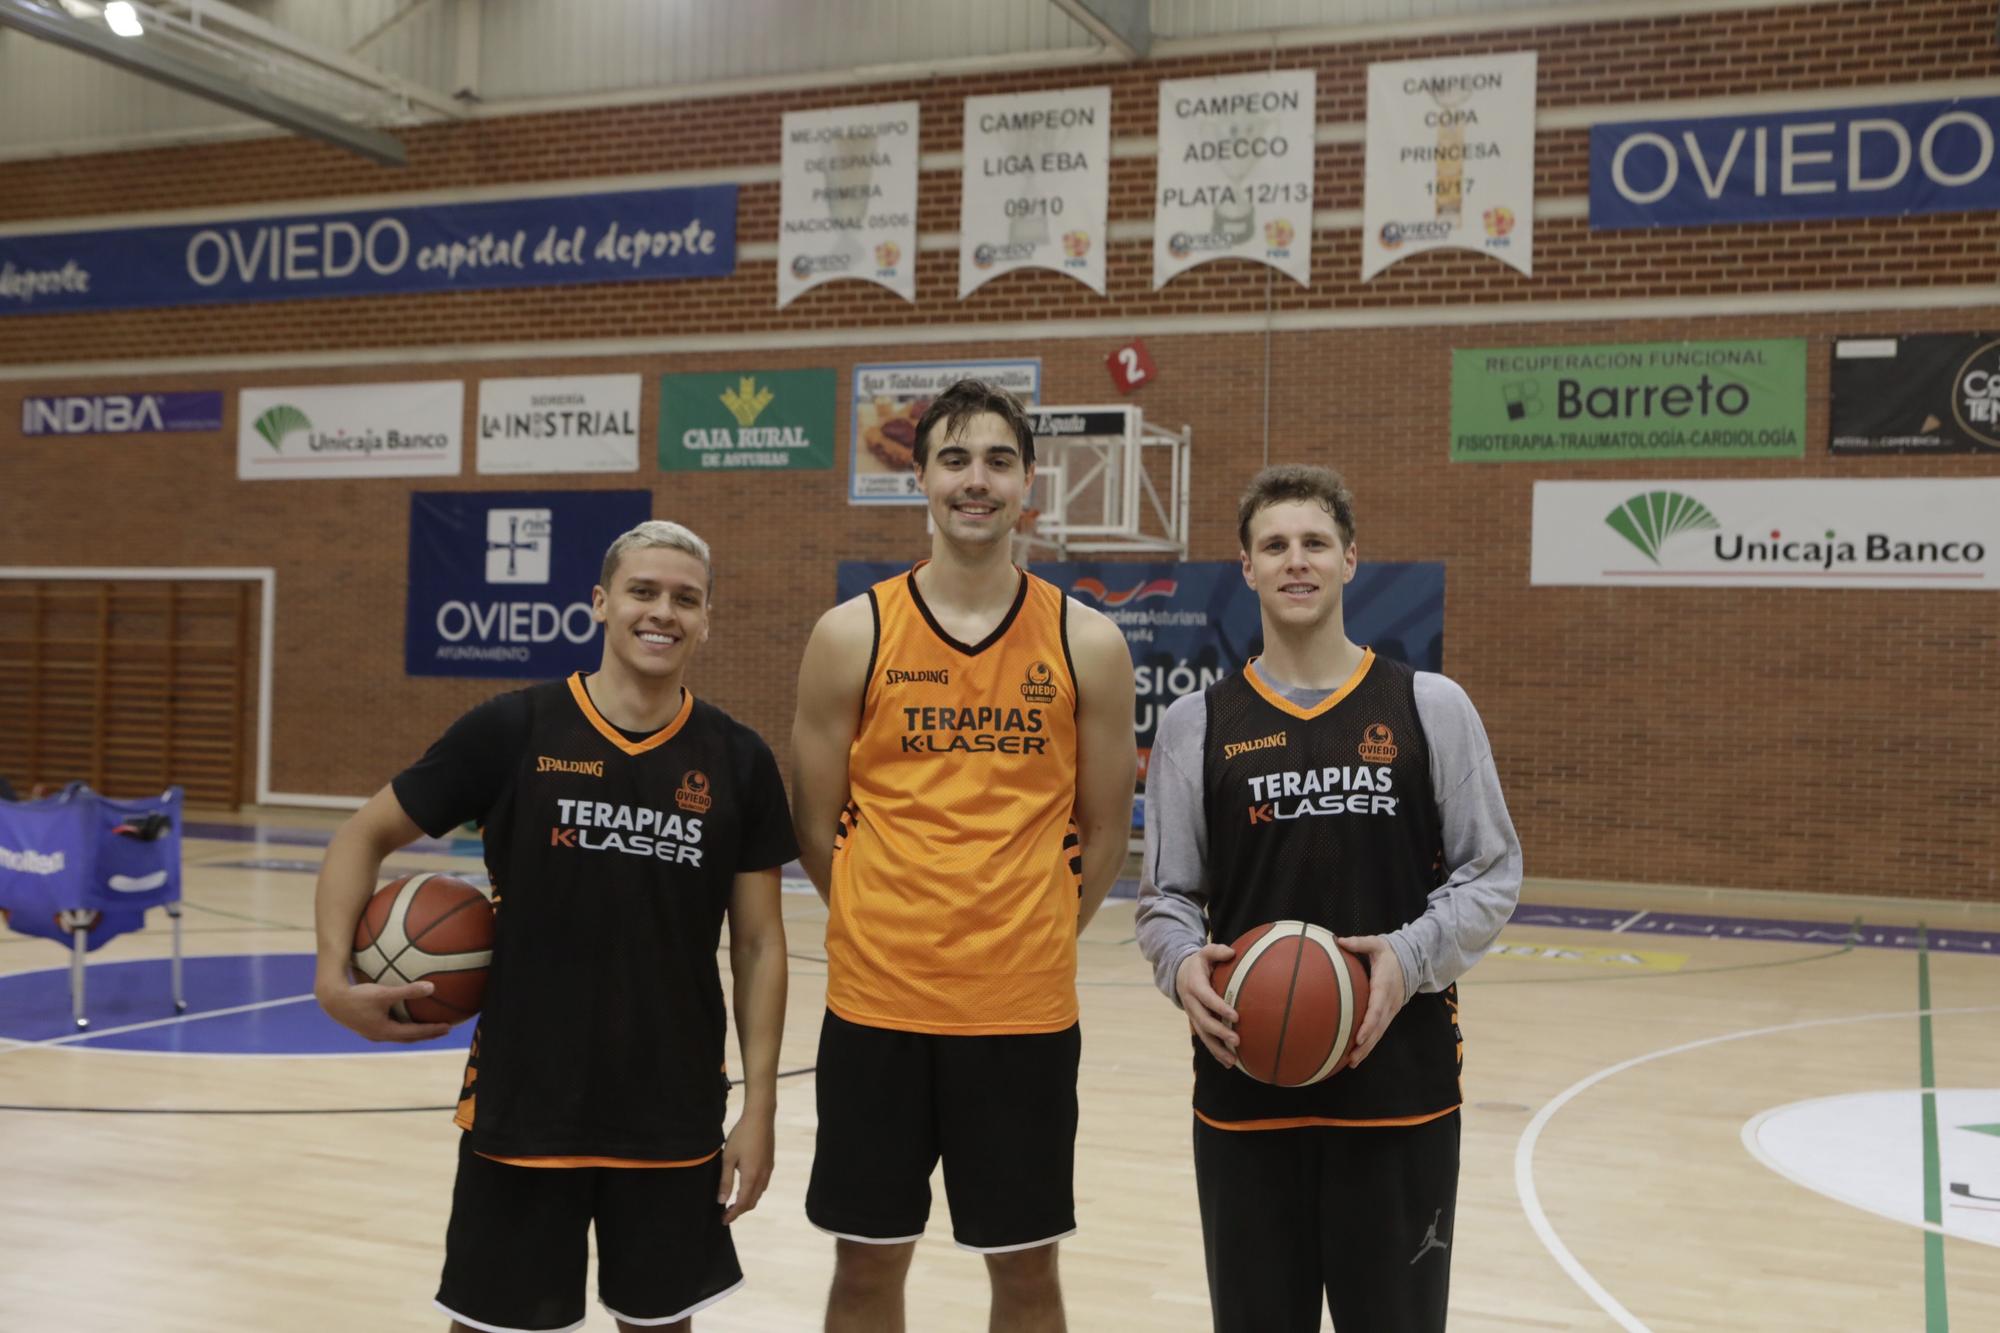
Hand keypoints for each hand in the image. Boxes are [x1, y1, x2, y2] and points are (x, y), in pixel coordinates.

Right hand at [314, 978, 452, 1043]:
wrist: (331, 1000)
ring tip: (429, 1025)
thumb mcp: (384, 993)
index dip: (433, 1030)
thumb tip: (432, 987)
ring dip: (415, 1031)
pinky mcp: (367, 1027)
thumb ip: (408, 991)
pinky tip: (406, 1015)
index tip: (448, 1027)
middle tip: (444, 1030)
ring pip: (399, 1035)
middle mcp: (380, 1035)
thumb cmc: (357, 996)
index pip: (415, 1033)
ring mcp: (373, 1033)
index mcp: (386, 1031)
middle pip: (409, 1037)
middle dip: (427, 1034)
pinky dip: (403, 1025)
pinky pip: (391, 1028)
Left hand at [719, 1108, 773, 1223]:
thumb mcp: (728, 1158)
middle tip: (725, 1214)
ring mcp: (768, 1170)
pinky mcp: (770, 1164)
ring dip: (747, 1202)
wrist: (760, 1118)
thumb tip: (721, 1201)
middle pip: (752, 1202)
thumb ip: (725, 1181)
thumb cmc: (741, 1136)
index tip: (723, 1220)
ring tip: (733, 1203)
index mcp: (751, 1177)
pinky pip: (762, 1185)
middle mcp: (762, 1176)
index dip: (732, 1214)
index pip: (742, 1204)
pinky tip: (745, 1187)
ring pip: (759, 1194)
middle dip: (739, 1211)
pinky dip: (753, 1192)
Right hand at [1174, 943, 1239, 1069]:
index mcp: (1194, 985)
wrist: (1178, 974)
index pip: (1207, 998)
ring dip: (1217, 1048)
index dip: (1219, 1007)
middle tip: (1237, 1040)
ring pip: (1203, 1035)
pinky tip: (1228, 1063)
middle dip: (1220, 1032)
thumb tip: (1233, 953)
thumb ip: (1217, 950)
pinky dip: (1215, 1052)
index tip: (1235, 1015)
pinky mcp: (1196, 1023)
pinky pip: (1205, 1039)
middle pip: (1204, 1021)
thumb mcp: (1205, 952)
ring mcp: (1192, 1015)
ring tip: (1232, 1060)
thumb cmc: (1198, 963)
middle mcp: (1191, 1003)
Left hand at [1336, 934, 1406, 1068]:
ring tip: (1352, 1063)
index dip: (1368, 1024)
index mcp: (1383, 986)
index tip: (1359, 1037)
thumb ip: (1358, 943)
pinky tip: (1356, 1056)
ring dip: (1366, 1049)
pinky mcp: (1388, 1015)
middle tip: (1351, 1058)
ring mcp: (1390, 1011)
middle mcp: (1388, 1003)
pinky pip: (1379, 1032)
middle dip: (1365, 1045)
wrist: (1412, 961)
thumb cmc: (1388, 953)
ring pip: (1379, 1034)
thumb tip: (1338, 940)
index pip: (1376, 1009)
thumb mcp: (1376, 943)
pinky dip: (1369, 1045)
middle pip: (1377, 1028)